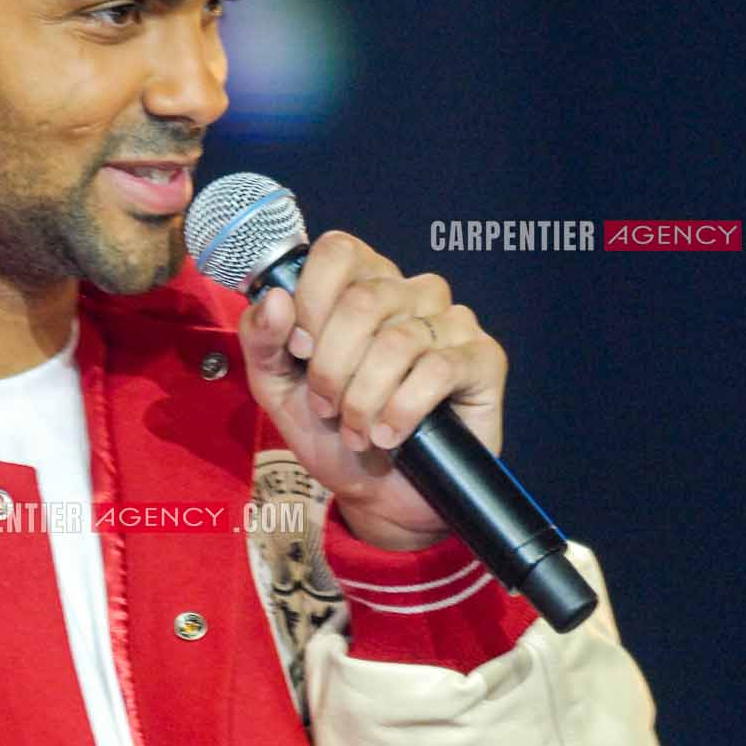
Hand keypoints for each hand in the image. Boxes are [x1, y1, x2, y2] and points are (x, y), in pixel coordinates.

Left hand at [236, 230, 508, 549]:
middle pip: (362, 301)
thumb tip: (275, 298)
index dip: (312, 300)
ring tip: (357, 431)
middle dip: (331, 367)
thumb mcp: (276, 387)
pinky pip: (438, 369)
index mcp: (361, 284)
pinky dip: (402, 410)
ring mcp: (450, 322)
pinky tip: (389, 434)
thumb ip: (262, 339)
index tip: (300, 351)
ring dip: (363, 399)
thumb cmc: (330, 433)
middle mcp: (410, 292)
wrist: (376, 494)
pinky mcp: (482, 358)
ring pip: (397, 341)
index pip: (339, 251)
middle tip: (327, 406)